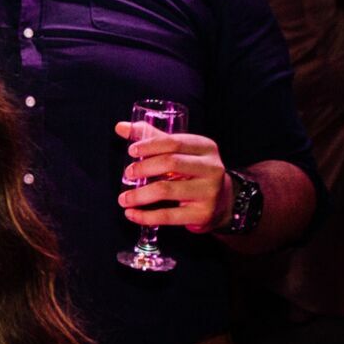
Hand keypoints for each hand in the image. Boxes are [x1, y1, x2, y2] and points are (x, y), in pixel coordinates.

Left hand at [115, 122, 230, 233]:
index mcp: (205, 147)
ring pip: (166, 190)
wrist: (222, 202)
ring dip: (139, 195)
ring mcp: (209, 192)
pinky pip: (168, 215)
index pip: (174, 142)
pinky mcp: (203, 214)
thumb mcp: (180, 151)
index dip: (150, 145)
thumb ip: (152, 138)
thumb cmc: (194, 171)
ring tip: (123, 199)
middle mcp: (212, 168)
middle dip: (144, 168)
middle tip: (128, 173)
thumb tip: (120, 127)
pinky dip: (146, 216)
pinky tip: (131, 214)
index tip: (131, 151)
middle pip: (171, 163)